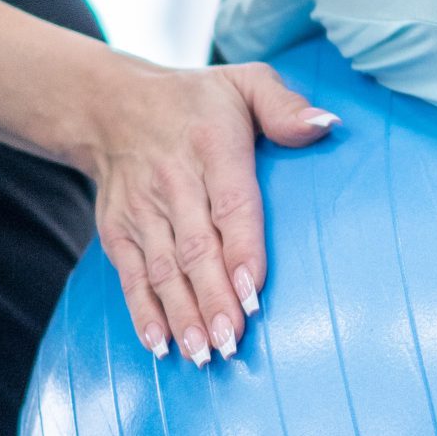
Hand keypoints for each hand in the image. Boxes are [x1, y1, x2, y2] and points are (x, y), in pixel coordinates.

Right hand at [84, 57, 336, 364]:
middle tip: (232, 342)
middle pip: (196, 249)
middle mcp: (173, 181)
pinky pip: (131, 276)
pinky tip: (160, 344)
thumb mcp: (245, 81)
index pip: (231, 204)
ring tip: (202, 354)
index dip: (241, 251)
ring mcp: (141, 210)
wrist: (110, 104)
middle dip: (213, 300)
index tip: (253, 294)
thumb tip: (326, 125)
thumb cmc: (196, 101)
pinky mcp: (118, 231)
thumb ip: (285, 105)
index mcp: (211, 145)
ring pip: (164, 270)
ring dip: (182, 315)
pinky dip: (143, 312)